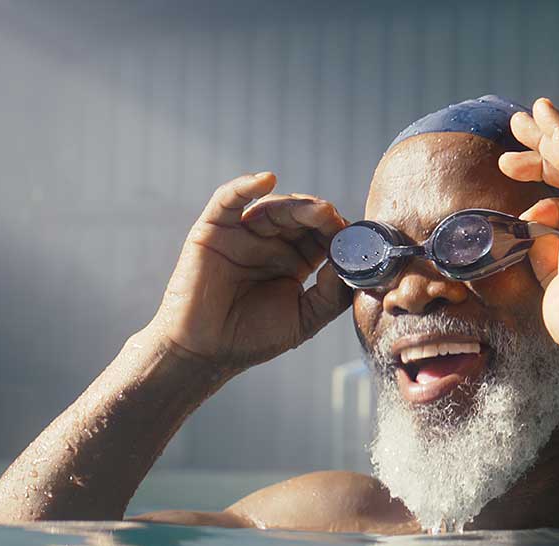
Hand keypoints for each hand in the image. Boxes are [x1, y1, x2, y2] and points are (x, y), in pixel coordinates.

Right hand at [145, 172, 350, 371]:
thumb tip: (349, 263)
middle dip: (320, 216)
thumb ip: (331, 294)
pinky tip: (266, 180)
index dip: (338, 234)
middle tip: (333, 220)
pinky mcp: (213, 229)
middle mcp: (271, 243)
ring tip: (316, 211)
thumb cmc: (251, 338)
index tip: (354, 240)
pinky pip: (229, 200)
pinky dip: (246, 186)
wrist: (204, 352)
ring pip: (273, 207)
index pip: (322, 236)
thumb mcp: (304, 319)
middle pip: (301, 217)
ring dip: (296, 206)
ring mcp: (243, 234)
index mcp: (295, 260)